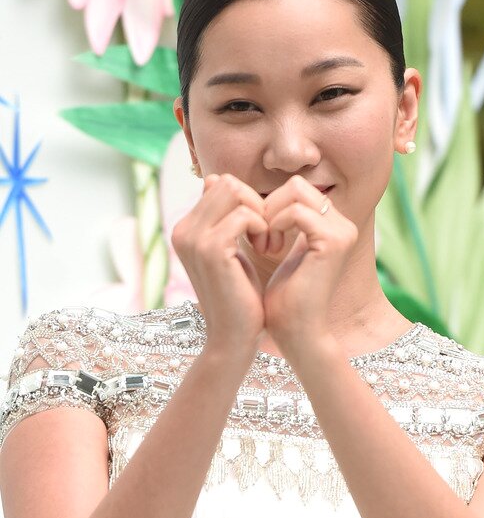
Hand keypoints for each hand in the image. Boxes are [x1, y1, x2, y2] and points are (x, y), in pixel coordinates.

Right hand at [171, 173, 269, 352]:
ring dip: (260, 213)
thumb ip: (223, 218)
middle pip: (227, 182)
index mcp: (186, 229)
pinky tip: (267, 250)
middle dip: (255, 203)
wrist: (233, 337)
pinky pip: (244, 214)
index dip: (248, 202)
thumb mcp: (230, 251)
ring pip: (235, 191)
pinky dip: (262, 227)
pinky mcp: (211, 249)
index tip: (260, 232)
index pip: (220, 184)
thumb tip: (216, 179)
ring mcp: (193, 238)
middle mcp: (183, 230)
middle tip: (267, 236)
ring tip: (267, 244)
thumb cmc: (239, 297)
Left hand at [261, 175, 358, 351]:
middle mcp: (342, 224)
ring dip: (269, 216)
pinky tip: (269, 248)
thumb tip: (216, 179)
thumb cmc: (281, 298)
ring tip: (263, 245)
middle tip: (258, 239)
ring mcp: (342, 231)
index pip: (295, 189)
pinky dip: (275, 225)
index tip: (256, 235)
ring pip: (296, 191)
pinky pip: (296, 211)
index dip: (267, 206)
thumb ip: (258, 213)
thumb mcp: (268, 245)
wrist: (295, 333)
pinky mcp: (334, 242)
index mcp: (331, 225)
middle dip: (267, 207)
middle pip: (296, 185)